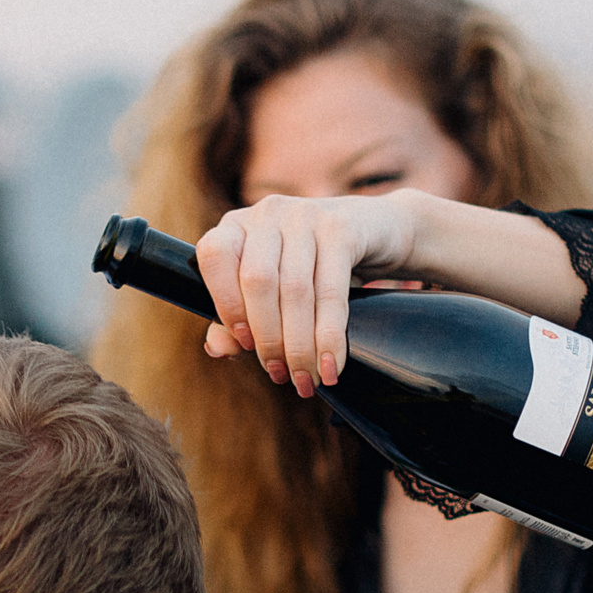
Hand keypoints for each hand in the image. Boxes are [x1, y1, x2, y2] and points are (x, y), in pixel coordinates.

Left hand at [195, 193, 422, 397]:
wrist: (377, 232)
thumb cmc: (312, 268)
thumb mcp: (272, 291)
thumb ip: (234, 321)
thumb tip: (217, 348)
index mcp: (237, 226)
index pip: (215, 257)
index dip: (226, 304)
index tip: (246, 346)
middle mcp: (267, 214)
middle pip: (258, 281)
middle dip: (269, 338)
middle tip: (281, 375)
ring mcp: (305, 216)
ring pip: (295, 291)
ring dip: (300, 346)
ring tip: (306, 379)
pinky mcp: (341, 229)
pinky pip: (332, 291)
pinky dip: (330, 336)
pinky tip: (331, 363)